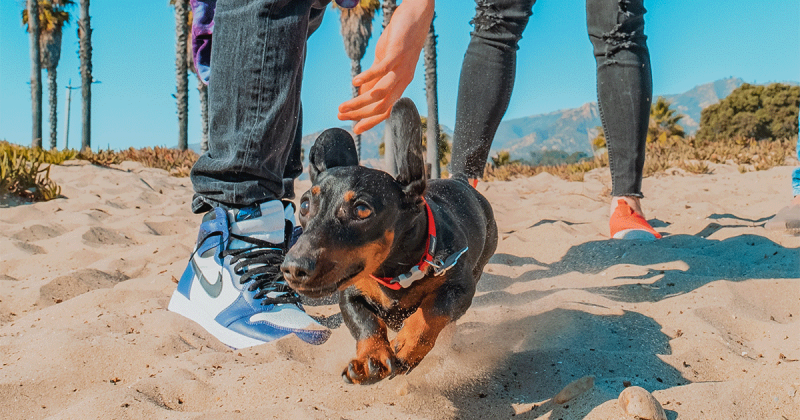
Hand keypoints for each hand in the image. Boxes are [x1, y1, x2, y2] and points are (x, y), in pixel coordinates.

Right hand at [337, 0, 433, 133]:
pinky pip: (382, 70)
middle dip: (360, 115)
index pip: (386, 111)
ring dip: (360, 102)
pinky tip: (354, 82)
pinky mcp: (397, 53)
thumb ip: (375, 79)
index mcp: (400, 84)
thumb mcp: (384, 61)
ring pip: (380, 93)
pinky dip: (367, 78)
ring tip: (343, 106)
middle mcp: (403, 80)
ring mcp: (401, 67)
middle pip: (381, 106)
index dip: (370, 121)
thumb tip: (362, 94)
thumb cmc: (400, 39)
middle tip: (341, 116)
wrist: (417, 16)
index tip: (355, 129)